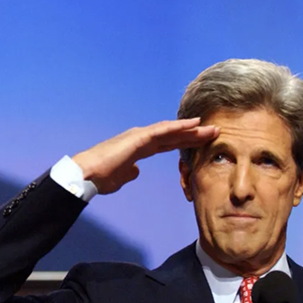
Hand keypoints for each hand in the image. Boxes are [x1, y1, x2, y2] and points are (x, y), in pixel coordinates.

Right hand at [72, 118, 217, 194]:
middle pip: (173, 136)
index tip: (201, 143)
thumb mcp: (120, 177)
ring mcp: (140, 136)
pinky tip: (193, 125)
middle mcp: (141, 138)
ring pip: (171, 131)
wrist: (87, 174)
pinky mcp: (138, 138)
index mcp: (139, 148)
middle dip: (194, 135)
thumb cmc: (100, 177)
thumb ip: (129, 173)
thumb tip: (136, 171)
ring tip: (211, 128)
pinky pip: (162, 131)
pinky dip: (179, 127)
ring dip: (191, 129)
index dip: (184, 143)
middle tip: (215, 132)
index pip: (167, 144)